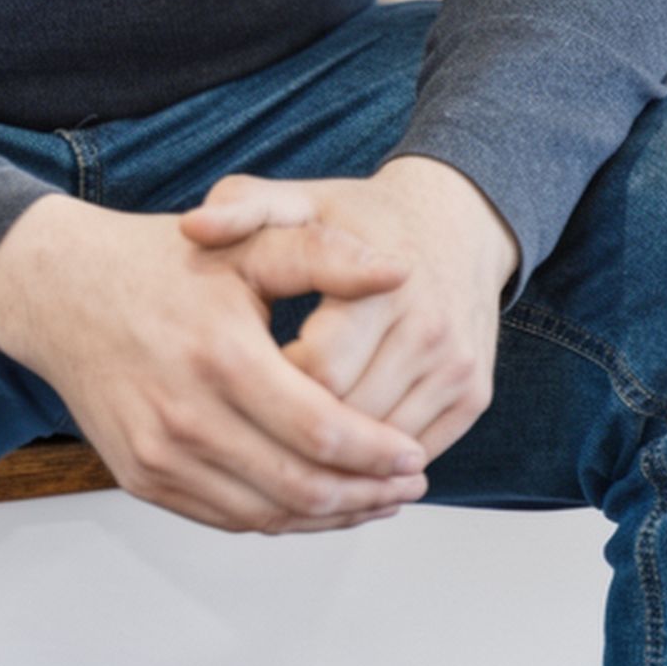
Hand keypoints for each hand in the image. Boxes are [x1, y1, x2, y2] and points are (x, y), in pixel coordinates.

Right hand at [0, 190, 432, 534]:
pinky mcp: (142, 477)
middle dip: (366, 495)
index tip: (415, 454)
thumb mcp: (244, 242)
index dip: (377, 453)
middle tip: (409, 484)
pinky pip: (225, 518)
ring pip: (266, 516)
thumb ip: (323, 255)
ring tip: (375, 500)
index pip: (321, 431)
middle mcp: (186, 416)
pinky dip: (279, 520)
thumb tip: (399, 272)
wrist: (60, 289)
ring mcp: (159, 455)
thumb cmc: (160, 261)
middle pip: (299, 487)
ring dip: (329, 517)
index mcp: (221, 355)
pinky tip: (314, 502)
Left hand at [178, 157, 518, 461]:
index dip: (270, 389)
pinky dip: (377, 465)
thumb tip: (192, 228)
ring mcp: (456, 367)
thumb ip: (243, 208)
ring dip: (337, 460)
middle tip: (253, 428)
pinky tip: (336, 454)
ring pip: (383, 449)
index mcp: (379, 287)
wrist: (456, 219)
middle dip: (298, 433)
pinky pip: (418, 451)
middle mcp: (428, 331)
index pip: (315, 374)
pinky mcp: (474, 395)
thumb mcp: (301, 200)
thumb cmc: (363, 215)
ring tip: (286, 447)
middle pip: (349, 420)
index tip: (239, 385)